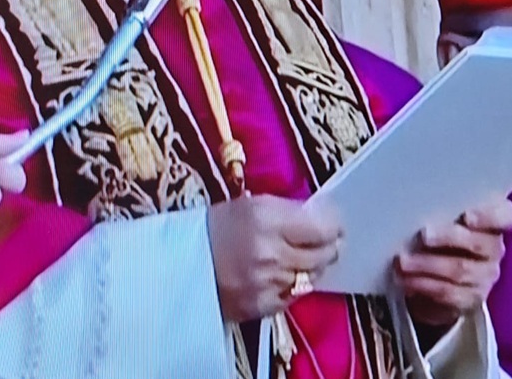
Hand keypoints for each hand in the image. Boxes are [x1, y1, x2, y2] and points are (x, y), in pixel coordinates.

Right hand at [207, 194, 340, 321]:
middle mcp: (271, 251)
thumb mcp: (250, 205)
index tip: (334, 223)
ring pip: (312, 276)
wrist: (178, 263)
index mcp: (266, 218)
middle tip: (328, 240)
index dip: (334, 224)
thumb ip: (287, 211)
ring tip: (305, 257)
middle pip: (323, 254)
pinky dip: (295, 285)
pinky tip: (286, 275)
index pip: (323, 226)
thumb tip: (320, 216)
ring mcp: (268, 283)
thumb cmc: (214, 228)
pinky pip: (294, 296)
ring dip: (313, 266)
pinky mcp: (262, 307)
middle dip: (330, 246)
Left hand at [395, 197, 511, 329]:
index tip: (467, 215)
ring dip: (427, 265)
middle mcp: (495, 248)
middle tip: (423, 235)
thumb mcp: (444, 216)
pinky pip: (449, 293)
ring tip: (402, 261)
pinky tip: (406, 280)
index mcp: (494, 221)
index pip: (506, 216)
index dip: (490, 216)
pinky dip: (424, 285)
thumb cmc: (441, 230)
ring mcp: (486, 275)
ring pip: (459, 270)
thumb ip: (441, 209)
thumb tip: (413, 202)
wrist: (441, 269)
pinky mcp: (471, 297)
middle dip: (448, 238)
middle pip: (478, 243)